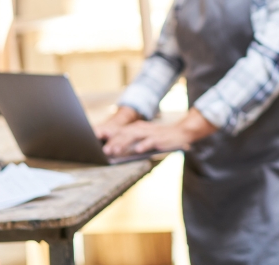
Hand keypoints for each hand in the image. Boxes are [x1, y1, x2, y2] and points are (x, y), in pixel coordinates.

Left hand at [101, 108, 216, 156]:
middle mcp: (142, 128)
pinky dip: (144, 145)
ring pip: (135, 136)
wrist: (182, 132)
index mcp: (137, 127)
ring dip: (124, 143)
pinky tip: (137, 150)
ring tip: (115, 151)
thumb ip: (131, 142)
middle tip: (104, 151)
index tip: (96, 139)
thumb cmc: (160, 137)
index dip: (108, 134)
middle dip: (114, 141)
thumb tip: (113, 149)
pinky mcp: (160, 138)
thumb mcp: (145, 137)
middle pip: (125, 133)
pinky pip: (151, 141)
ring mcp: (151, 132)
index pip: (120, 130)